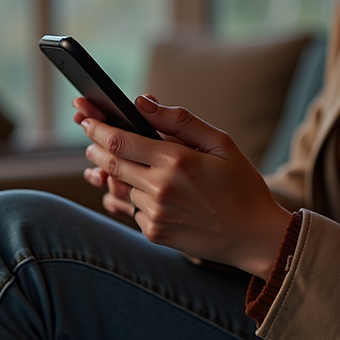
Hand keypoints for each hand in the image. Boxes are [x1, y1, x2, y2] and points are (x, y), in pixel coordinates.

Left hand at [78, 95, 292, 278]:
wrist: (254, 237)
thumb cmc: (241, 185)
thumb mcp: (220, 143)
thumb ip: (179, 120)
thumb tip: (142, 102)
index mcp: (177, 161)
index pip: (120, 140)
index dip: (97, 127)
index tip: (85, 117)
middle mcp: (160, 188)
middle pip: (110, 162)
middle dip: (94, 147)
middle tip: (89, 137)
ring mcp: (155, 214)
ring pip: (119, 186)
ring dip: (110, 173)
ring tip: (103, 163)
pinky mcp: (154, 233)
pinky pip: (130, 209)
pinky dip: (126, 196)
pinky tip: (129, 190)